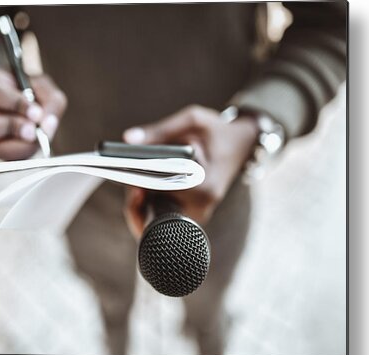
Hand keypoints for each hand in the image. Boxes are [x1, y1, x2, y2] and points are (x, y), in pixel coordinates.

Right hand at [0, 63, 66, 159]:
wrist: (19, 94)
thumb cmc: (27, 86)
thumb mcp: (42, 85)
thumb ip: (49, 101)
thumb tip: (46, 125)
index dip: (15, 104)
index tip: (37, 113)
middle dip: (11, 129)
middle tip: (34, 130)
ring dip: (17, 145)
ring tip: (34, 136)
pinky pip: (1, 159)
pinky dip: (21, 153)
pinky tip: (32, 144)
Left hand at [123, 105, 258, 238]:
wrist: (242, 145)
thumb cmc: (217, 131)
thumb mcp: (193, 120)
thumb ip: (160, 130)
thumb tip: (127, 140)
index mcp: (204, 185)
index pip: (163, 193)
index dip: (140, 188)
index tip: (126, 181)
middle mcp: (202, 205)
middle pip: (157, 213)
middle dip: (137, 200)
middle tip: (126, 183)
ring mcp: (197, 214)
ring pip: (157, 219)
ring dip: (140, 205)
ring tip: (133, 185)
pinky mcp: (192, 215)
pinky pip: (164, 216)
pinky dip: (149, 206)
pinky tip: (141, 190)